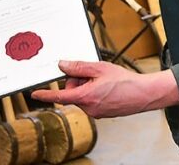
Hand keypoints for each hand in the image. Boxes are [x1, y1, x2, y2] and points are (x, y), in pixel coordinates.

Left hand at [30, 60, 178, 118]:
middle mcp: (88, 108)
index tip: (35, 94)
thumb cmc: (124, 81)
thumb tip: (62, 65)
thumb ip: (78, 67)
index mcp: (85, 97)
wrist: (143, 94)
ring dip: (87, 86)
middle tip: (92, 74)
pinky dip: (93, 92)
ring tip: (104, 80)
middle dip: (77, 81)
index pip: (60, 96)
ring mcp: (95, 112)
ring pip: (81, 96)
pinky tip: (107, 87)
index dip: (45, 94)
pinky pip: (90, 100)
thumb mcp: (99, 68)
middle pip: (72, 92)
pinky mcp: (102, 113)